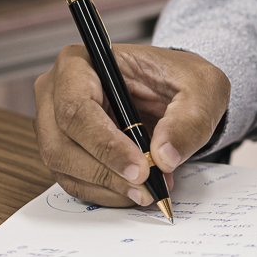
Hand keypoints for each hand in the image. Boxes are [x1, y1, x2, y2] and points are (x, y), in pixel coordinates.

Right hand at [33, 45, 229, 205]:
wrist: (178, 94)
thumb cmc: (181, 81)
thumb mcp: (203, 89)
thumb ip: (188, 119)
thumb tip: (164, 156)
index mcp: (80, 63)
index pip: (76, 108)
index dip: (105, 144)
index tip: (140, 168)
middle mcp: (57, 92)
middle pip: (61, 144)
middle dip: (107, 172)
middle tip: (147, 186)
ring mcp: (54, 124)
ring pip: (64, 167)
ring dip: (108, 186)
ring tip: (148, 189)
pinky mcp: (65, 151)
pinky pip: (74, 182)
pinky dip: (106, 193)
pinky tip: (134, 190)